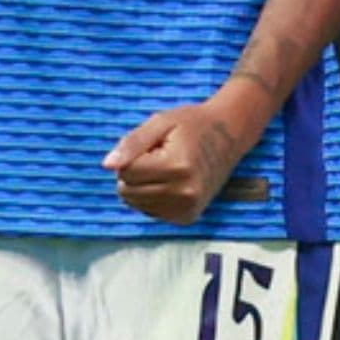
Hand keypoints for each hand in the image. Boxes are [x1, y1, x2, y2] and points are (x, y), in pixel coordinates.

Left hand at [104, 100, 253, 225]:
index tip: (156, 145)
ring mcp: (188, 207)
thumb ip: (132, 143)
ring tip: (167, 169)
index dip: (134, 156)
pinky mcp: (188, 217)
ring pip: (136, 204)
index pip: (126, 172)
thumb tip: (107, 165)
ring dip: (143, 186)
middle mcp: (184, 192)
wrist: (232, 134)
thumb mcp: (162, 122)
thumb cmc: (194, 123)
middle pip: (127, 191)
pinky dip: (153, 198)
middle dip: (136, 173)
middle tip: (160, 156)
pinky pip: (150, 212)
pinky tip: (172, 183)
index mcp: (177, 167)